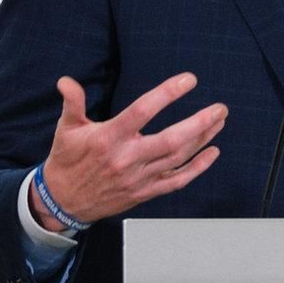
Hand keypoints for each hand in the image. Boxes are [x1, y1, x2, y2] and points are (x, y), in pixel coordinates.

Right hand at [29, 72, 224, 227]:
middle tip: (220, 108)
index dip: (167, 94)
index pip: (142, 111)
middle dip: (200, 123)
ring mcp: (138, 178)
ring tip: (219, 121)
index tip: (188, 80)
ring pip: (178, 158)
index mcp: (109, 138)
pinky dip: (198, 168)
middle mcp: (127, 159)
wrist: (63, 202)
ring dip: (203, 139)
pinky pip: (177, 181)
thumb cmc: (67, 161)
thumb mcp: (66, 129)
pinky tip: (212, 153)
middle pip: (171, 139)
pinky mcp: (144, 193)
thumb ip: (72, 102)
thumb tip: (66, 81)